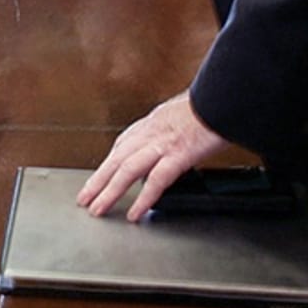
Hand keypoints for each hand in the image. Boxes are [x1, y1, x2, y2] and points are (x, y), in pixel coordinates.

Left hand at [78, 91, 230, 221]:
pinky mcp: (179, 154)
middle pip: (117, 158)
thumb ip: (174, 127)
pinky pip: (156, 179)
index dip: (109, 162)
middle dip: (98, 180)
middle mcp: (153, 131)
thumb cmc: (209, 103)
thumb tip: (176, 137)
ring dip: (109, 191)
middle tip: (84, 198)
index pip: (123, 144)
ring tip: (97, 209)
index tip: (99, 176)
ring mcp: (164, 143)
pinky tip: (135, 212)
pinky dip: (143, 197)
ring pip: (127, 169)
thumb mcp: (184, 112)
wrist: (223, 94)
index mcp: (154, 122)